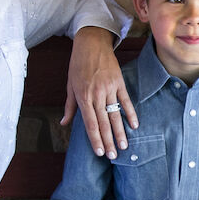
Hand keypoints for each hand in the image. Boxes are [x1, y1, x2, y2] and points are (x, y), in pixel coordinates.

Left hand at [61, 25, 136, 157]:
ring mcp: (109, 88)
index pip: (90, 123)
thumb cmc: (77, 64)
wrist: (91, 43)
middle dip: (109, 141)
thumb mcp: (70, 85)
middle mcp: (96, 94)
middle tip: (114, 156)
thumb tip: (64, 123)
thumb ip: (69, 106)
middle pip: (104, 122)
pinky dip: (130, 113)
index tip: (100, 152)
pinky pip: (126, 101)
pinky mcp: (119, 82)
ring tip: (124, 146)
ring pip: (115, 114)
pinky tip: (134, 126)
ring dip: (120, 132)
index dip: (95, 139)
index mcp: (83, 97)